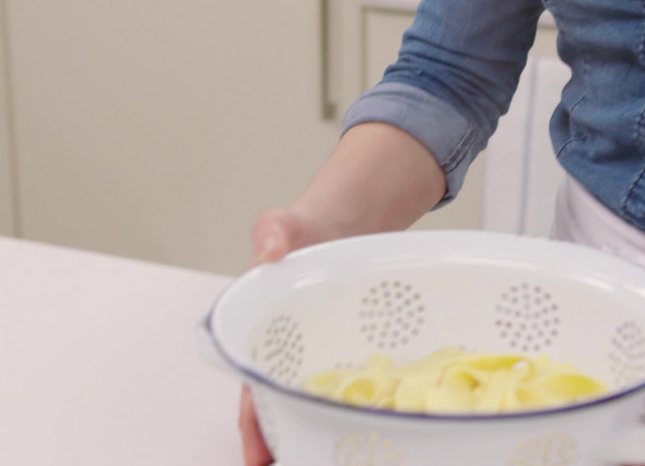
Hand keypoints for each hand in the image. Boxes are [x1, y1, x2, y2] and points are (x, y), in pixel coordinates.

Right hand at [239, 205, 343, 465]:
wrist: (341, 221)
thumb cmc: (303, 230)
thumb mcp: (283, 225)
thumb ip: (272, 232)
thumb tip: (268, 250)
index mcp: (262, 330)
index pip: (253, 386)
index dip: (254, 425)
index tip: (257, 460)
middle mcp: (289, 349)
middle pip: (284, 404)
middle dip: (289, 441)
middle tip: (306, 464)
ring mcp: (323, 352)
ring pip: (318, 399)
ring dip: (321, 429)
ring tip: (340, 456)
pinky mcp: (352, 348)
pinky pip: (353, 381)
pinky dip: (356, 404)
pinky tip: (374, 423)